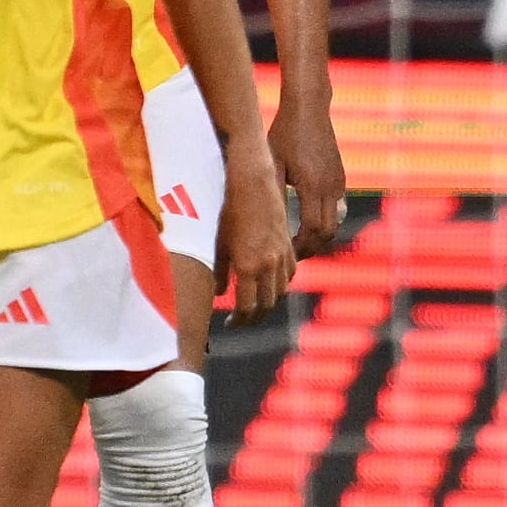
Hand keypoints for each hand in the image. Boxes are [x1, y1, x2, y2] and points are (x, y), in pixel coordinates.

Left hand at [214, 140, 296, 321]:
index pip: (246, 307)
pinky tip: (271, 284)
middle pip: (266, 304)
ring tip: (255, 305)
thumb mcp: (218, 241)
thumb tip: (217, 293)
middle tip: (242, 321)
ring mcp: (282, 255)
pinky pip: (290, 274)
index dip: (239, 321)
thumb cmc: (229, 209)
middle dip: (254, 317)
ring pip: (280, 291)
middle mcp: (268, 264)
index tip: (229, 324)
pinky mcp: (289, 244)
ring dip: (268, 303)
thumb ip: (216, 270)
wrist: (253, 182)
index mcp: (247, 266)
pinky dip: (281, 285)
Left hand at [270, 102, 348, 258]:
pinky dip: (323, 220)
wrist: (309, 108)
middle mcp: (330, 187)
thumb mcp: (272, 163)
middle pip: (328, 232)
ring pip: (335, 222)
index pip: (313, 230)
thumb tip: (264, 223)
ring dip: (318, 236)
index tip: (285, 254)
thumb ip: (272, 192)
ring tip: (298, 242)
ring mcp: (338, 182)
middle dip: (311, 247)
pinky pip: (336, 208)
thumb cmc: (285, 133)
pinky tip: (305, 221)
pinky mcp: (340, 176)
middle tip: (292, 256)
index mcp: (313, 186)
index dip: (300, 247)